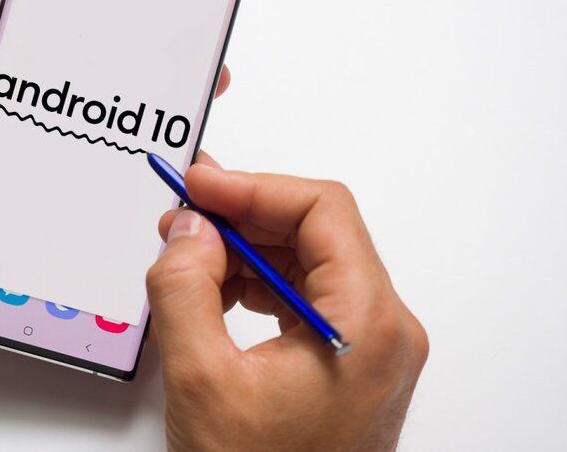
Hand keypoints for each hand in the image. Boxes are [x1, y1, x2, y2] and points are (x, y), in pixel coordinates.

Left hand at [0, 0, 232, 383]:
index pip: (50, 88)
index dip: (102, 71)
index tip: (156, 57)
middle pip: (81, 150)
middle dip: (133, 142)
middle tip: (192, 136)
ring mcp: (8, 228)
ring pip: (84, 210)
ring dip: (124, 208)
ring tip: (180, 206)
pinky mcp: (11, 279)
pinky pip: (68, 271)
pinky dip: (100, 269)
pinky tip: (137, 267)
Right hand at [147, 164, 427, 450]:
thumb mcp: (200, 380)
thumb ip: (185, 289)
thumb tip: (187, 230)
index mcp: (368, 326)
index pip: (322, 210)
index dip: (254, 187)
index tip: (201, 186)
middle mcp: (382, 331)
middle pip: (316, 232)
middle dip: (243, 216)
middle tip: (183, 215)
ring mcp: (368, 347)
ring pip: (308, 261)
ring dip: (246, 249)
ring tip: (188, 254)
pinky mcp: (347, 362)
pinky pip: (304, 296)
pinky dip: (257, 283)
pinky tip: (215, 290)